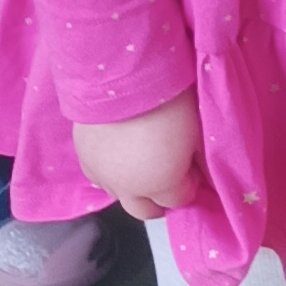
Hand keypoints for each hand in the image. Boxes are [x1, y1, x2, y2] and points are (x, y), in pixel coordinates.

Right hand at [71, 91, 200, 219]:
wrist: (120, 75)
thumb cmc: (167, 99)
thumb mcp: (196, 130)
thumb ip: (199, 158)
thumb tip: (203, 171)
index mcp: (161, 184)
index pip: (179, 200)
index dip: (188, 184)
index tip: (192, 168)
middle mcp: (128, 189)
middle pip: (145, 210)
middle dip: (160, 197)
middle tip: (169, 174)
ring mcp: (101, 175)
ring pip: (119, 195)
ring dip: (132, 186)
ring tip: (142, 160)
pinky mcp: (82, 157)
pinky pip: (98, 176)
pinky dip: (111, 171)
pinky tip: (119, 152)